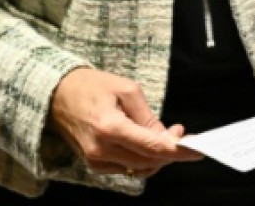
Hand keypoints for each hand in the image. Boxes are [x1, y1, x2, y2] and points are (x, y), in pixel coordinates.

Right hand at [48, 67, 202, 177]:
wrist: (57, 95)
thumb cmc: (91, 86)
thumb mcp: (126, 90)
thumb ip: (148, 116)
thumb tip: (165, 137)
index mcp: (110, 127)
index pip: (152, 147)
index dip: (178, 151)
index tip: (197, 150)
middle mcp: (101, 149)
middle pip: (148, 161)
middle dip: (170, 151)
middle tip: (180, 134)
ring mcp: (95, 160)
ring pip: (139, 167)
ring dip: (157, 155)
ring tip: (165, 134)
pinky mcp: (93, 163)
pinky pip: (126, 167)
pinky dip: (141, 158)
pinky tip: (146, 142)